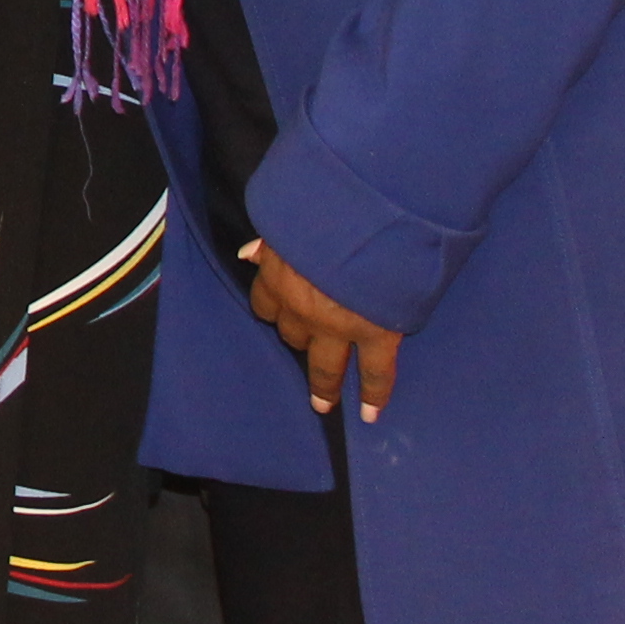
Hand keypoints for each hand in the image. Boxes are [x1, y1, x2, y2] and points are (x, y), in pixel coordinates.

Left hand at [244, 237, 401, 420]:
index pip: (265, 304)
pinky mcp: (377, 334)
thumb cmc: (327, 210)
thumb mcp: (288, 219)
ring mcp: (339, 326)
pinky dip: (374, 394)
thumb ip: (270, 241)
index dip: (274, 309)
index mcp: (279, 277)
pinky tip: (370, 413)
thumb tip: (248, 254)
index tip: (279, 313)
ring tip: (323, 402)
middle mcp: (302, 308)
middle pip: (293, 334)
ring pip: (326, 363)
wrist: (369, 221)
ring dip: (323, 383)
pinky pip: (375, 373)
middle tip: (306, 348)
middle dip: (298, 338)